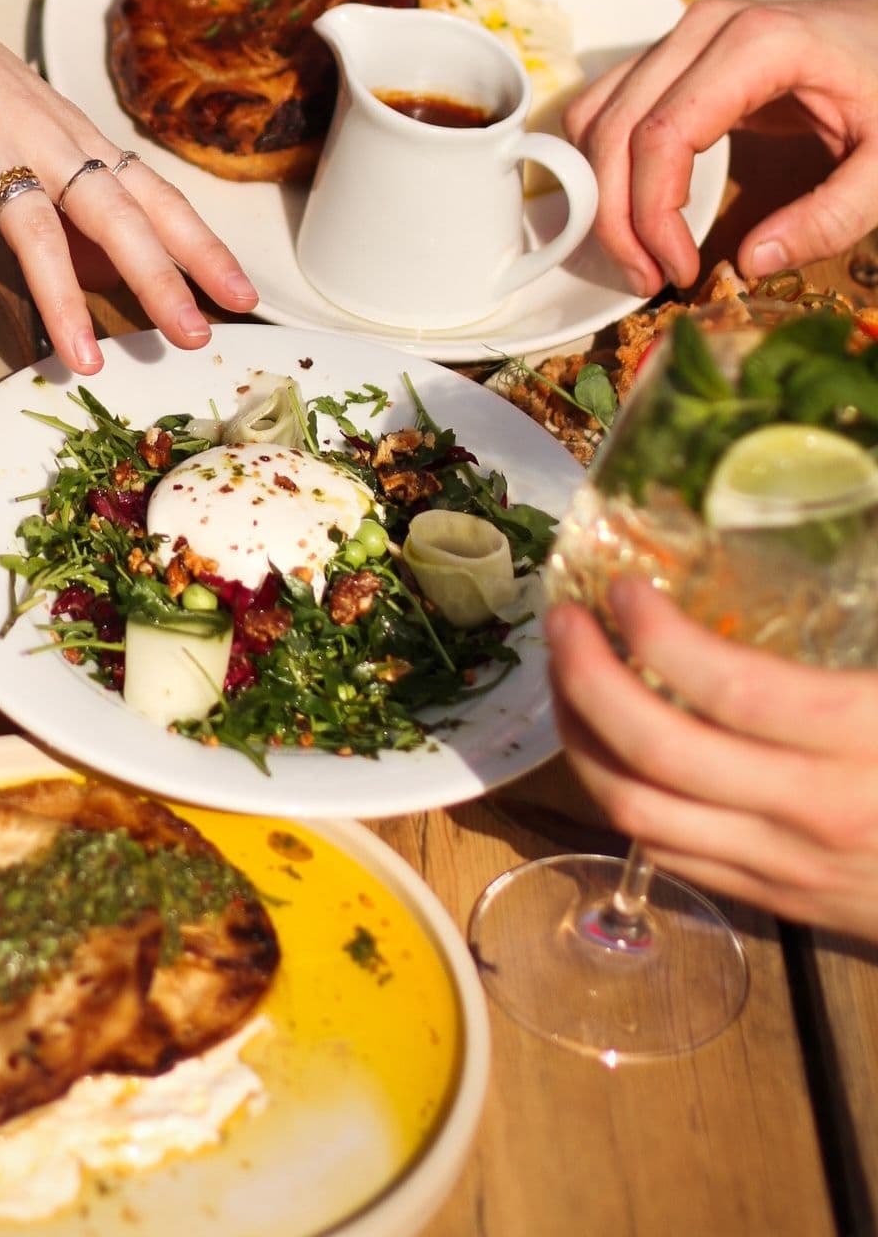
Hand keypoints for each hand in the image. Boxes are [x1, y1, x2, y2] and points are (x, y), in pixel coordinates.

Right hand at [0, 0, 258, 368]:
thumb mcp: (30, 124)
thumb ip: (66, 189)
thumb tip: (104, 267)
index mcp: (75, 134)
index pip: (153, 195)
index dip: (200, 245)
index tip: (243, 295)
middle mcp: (42, 136)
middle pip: (113, 212)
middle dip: (158, 275)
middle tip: (194, 335)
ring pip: (36, 225)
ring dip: (61, 296)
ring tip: (84, 360)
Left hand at [548, 579, 877, 938]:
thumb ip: (864, 612)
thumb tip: (842, 508)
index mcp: (863, 741)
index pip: (730, 692)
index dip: (660, 637)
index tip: (623, 586)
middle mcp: (814, 813)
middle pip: (657, 755)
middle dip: (587, 680)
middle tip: (565, 620)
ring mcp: (789, 869)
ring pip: (640, 815)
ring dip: (583, 739)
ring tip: (567, 674)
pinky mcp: (782, 904)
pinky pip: (670, 857)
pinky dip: (620, 797)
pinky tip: (608, 744)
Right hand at [564, 0, 877, 293]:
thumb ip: (832, 216)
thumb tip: (750, 262)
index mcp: (758, 45)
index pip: (663, 134)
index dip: (653, 213)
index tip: (679, 270)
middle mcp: (703, 30)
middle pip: (616, 127)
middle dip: (616, 216)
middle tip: (646, 278)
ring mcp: (681, 36)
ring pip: (597, 116)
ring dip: (601, 192)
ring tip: (639, 254)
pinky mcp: (671, 53)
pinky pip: (608, 105)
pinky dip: (605, 163)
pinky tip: (635, 211)